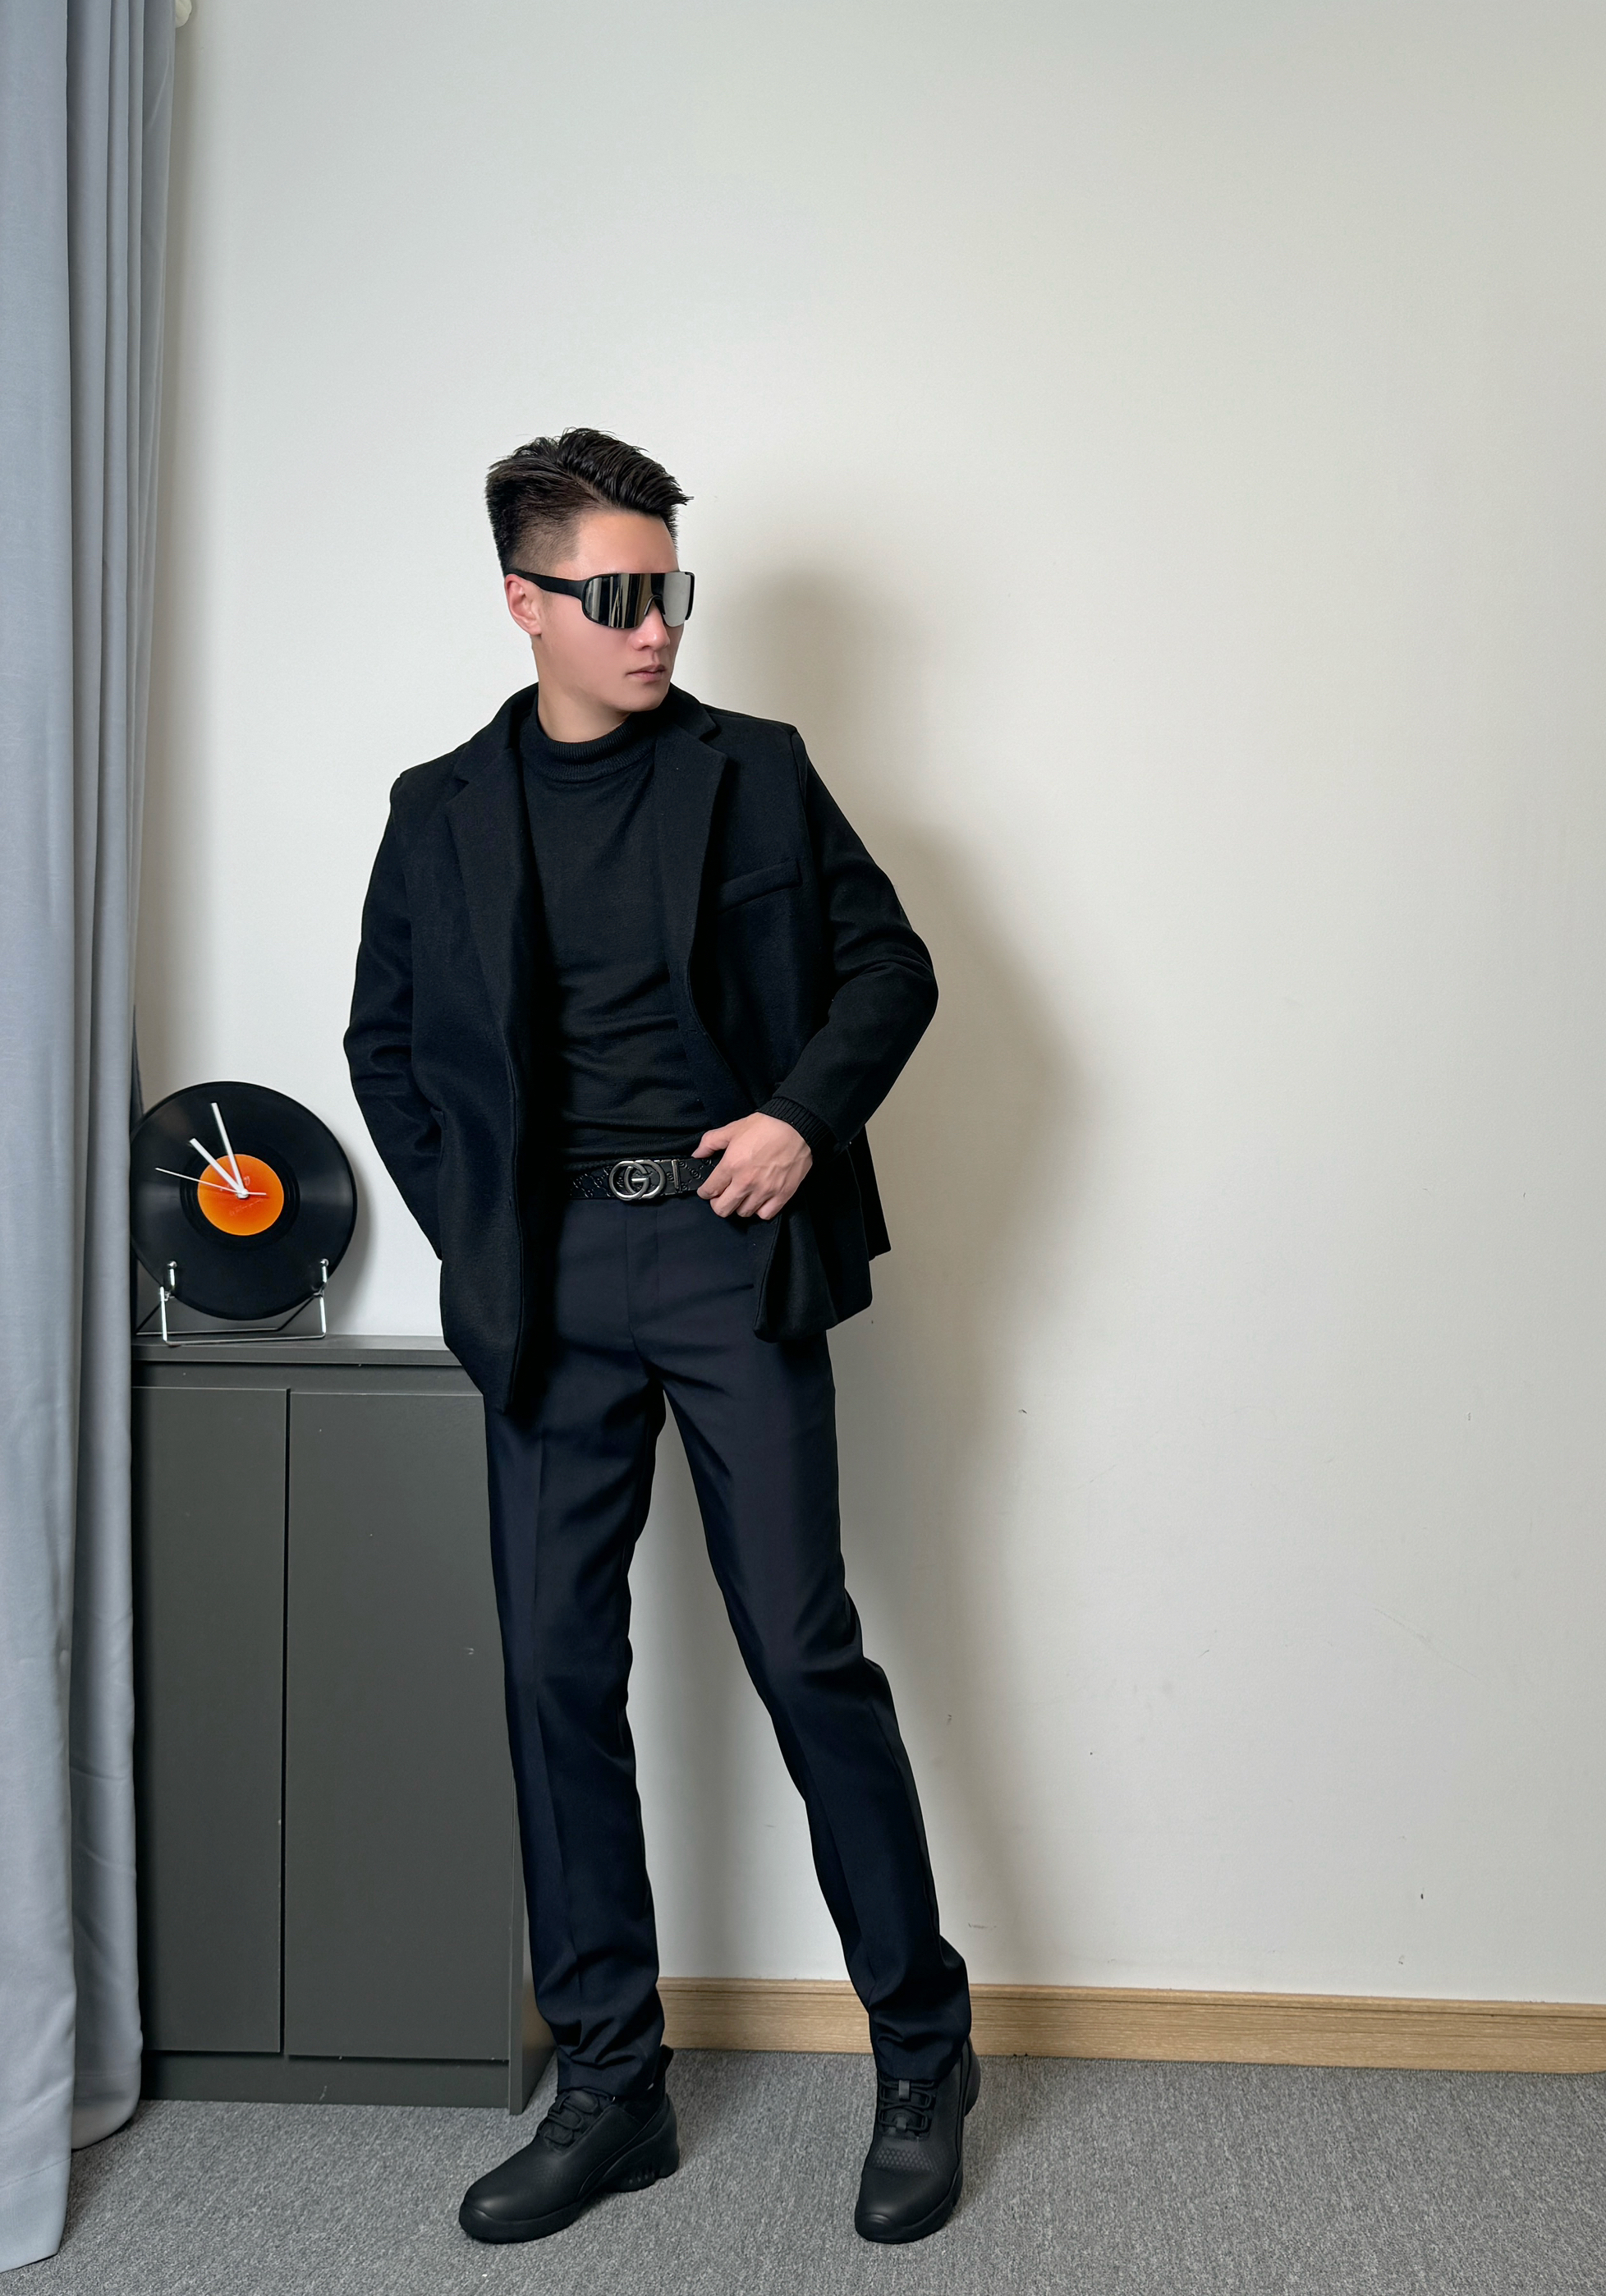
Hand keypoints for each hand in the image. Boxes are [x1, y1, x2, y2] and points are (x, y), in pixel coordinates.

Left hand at [695, 1113, 811, 1220]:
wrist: (796, 1126)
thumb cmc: (767, 1126)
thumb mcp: (733, 1128)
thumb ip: (711, 1141)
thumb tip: (697, 1153)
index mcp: (731, 1165)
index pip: (709, 1190)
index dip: (705, 1192)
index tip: (707, 1191)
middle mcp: (746, 1182)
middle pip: (723, 1209)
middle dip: (718, 1204)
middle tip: (722, 1196)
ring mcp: (765, 1190)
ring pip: (744, 1213)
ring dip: (739, 1206)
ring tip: (742, 1196)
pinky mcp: (782, 1194)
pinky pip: (765, 1214)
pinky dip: (760, 1210)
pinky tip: (759, 1200)